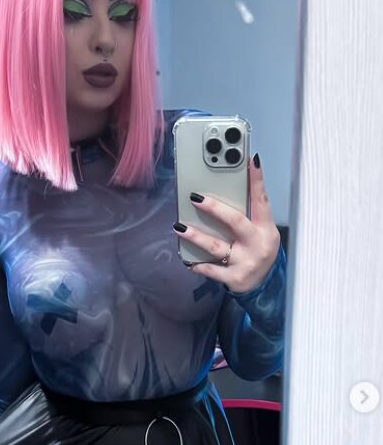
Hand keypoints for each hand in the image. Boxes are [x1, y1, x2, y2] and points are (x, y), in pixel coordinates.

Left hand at [173, 154, 280, 293]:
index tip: (251, 160)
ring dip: (196, 237)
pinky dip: (198, 265)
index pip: (261, 200)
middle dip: (215, 208)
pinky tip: (187, 261)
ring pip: (217, 247)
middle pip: (235, 221)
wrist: (264, 284)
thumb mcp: (260, 231)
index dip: (256, 180)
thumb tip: (223, 190)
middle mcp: (257, 244)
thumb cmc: (256, 250)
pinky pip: (211, 270)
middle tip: (195, 198)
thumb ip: (247, 214)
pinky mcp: (234, 278)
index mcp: (265, 228)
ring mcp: (245, 262)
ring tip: (179, 227)